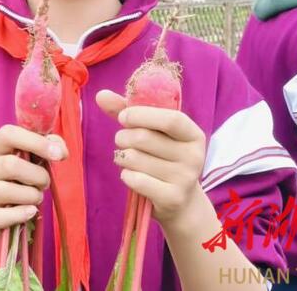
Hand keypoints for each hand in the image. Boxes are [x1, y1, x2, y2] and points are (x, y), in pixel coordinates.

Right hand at [0, 125, 66, 231]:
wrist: (0, 207)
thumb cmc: (21, 176)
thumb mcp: (33, 157)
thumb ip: (49, 146)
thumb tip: (60, 152)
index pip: (8, 134)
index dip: (36, 142)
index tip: (59, 155)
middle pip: (10, 165)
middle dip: (37, 175)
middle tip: (45, 182)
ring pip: (7, 191)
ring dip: (32, 195)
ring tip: (37, 196)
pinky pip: (1, 217)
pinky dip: (21, 214)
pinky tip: (31, 211)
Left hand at [96, 90, 207, 230]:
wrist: (179, 201)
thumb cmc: (161, 157)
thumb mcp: (151, 132)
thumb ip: (128, 111)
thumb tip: (101, 95)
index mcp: (193, 134)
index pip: (171, 119)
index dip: (142, 115)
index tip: (123, 117)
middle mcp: (195, 156)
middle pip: (144, 138)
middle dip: (122, 137)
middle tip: (122, 142)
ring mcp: (185, 179)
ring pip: (135, 158)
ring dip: (122, 157)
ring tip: (129, 160)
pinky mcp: (172, 198)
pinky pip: (135, 179)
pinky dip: (125, 175)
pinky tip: (132, 176)